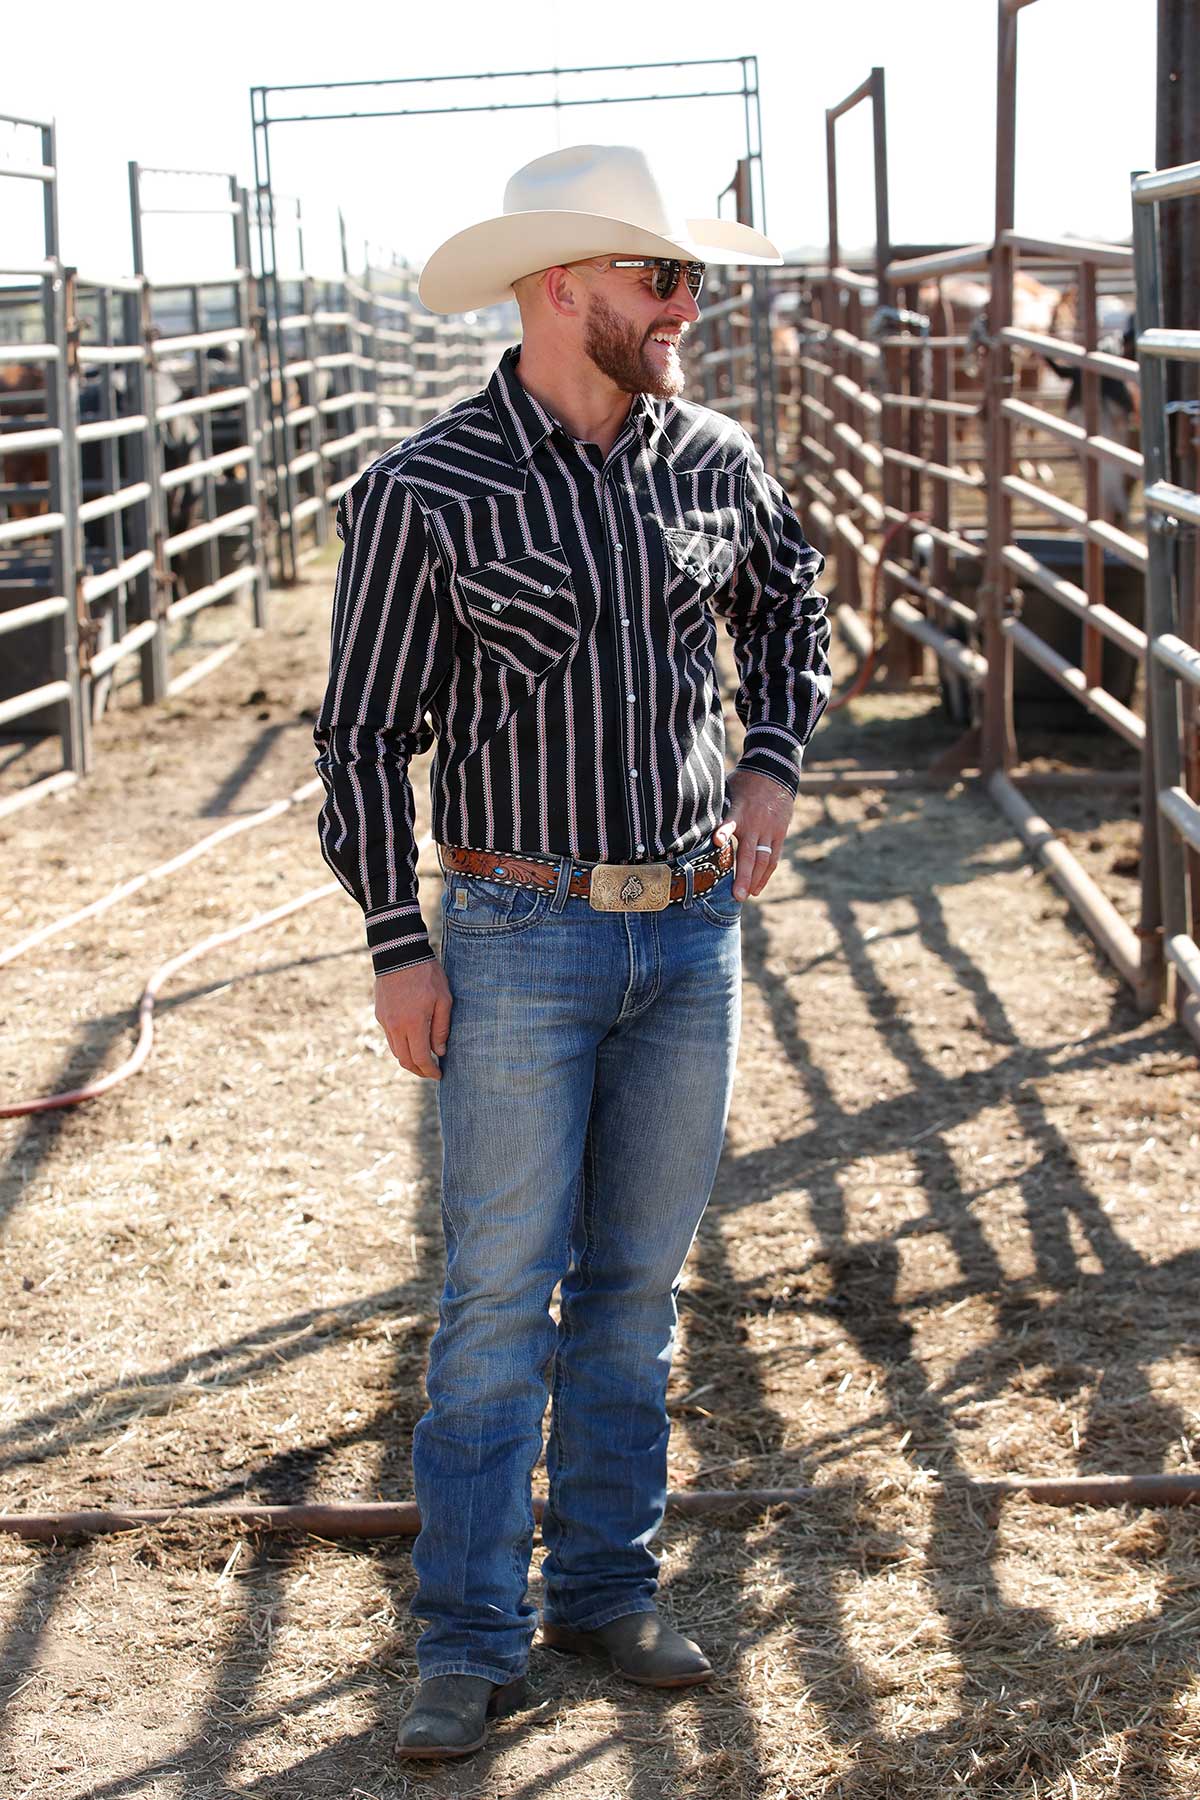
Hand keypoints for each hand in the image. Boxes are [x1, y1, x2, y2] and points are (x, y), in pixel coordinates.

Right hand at [374, 960, 453, 1079]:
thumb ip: (441, 1028)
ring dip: (408, 1059)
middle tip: (431, 1072)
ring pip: (395, 1050)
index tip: (439, 1075)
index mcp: (413, 1024)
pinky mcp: (380, 1014)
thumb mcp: (443, 999)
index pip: (420, 1058)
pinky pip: (390, 1037)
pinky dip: (401, 1044)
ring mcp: (385, 1021)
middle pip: (404, 1060)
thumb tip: (439, 1052)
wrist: (399, 953)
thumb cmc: (426, 974)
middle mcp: (395, 1026)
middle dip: (418, 1070)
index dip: (429, 1071)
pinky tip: (412, 1040)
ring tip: (423, 1058)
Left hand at [713, 769, 794, 900]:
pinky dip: (765, 874)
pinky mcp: (779, 833)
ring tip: (746, 896)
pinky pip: (773, 858)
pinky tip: (757, 889)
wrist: (774, 772)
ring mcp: (769, 830)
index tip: (716, 842)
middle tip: (737, 896)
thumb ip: (713, 809)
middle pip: (749, 853)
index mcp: (738, 811)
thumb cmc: (742, 783)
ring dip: (755, 880)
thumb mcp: (725, 790)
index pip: (729, 823)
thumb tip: (687, 820)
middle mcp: (755, 823)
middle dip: (743, 875)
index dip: (723, 832)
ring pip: (763, 859)